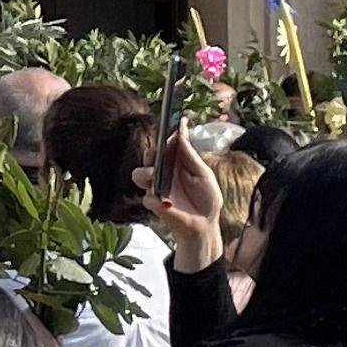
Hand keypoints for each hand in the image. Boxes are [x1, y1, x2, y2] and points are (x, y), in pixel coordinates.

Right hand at [142, 128, 227, 273]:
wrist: (204, 225)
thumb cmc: (206, 200)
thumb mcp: (204, 175)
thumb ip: (191, 156)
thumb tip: (181, 135)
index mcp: (178, 162)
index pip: (169, 143)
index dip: (170, 131)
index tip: (175, 121)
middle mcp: (165, 172)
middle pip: (151, 154)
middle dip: (153, 150)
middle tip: (160, 150)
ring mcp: (157, 187)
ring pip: (140, 173)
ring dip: (145, 171)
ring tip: (153, 173)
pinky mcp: (154, 203)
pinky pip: (147, 196)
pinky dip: (155, 197)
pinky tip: (167, 202)